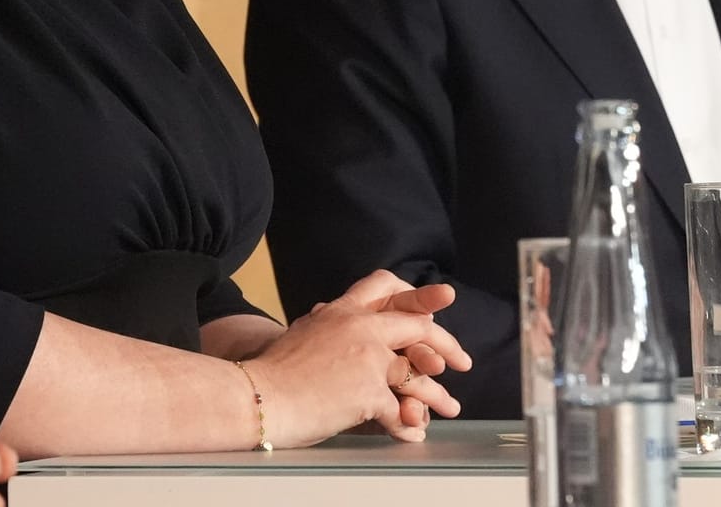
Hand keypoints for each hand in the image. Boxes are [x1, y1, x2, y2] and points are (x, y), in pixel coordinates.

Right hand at [248, 270, 470, 446]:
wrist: (258, 395)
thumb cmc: (273, 371)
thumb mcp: (303, 332)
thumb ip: (327, 325)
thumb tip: (332, 314)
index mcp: (341, 311)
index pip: (385, 285)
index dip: (416, 292)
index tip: (438, 304)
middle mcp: (358, 327)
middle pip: (418, 325)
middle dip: (446, 344)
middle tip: (462, 361)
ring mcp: (366, 358)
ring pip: (418, 375)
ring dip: (437, 396)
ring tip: (449, 408)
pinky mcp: (368, 392)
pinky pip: (400, 412)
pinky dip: (409, 426)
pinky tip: (412, 434)